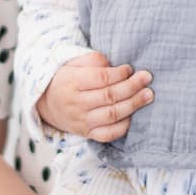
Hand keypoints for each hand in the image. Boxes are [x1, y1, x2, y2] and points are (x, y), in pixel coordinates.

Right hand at [37, 52, 153, 141]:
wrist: (47, 104)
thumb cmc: (67, 79)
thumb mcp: (73, 63)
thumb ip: (93, 60)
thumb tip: (114, 65)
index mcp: (73, 83)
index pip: (100, 78)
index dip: (119, 73)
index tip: (130, 68)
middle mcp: (77, 104)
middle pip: (109, 96)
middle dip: (132, 87)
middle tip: (147, 78)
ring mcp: (82, 121)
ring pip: (111, 115)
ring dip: (133, 105)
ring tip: (148, 95)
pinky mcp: (87, 134)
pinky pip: (108, 134)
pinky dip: (123, 126)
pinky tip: (133, 116)